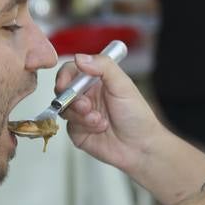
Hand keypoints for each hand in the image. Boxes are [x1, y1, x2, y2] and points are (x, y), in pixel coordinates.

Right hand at [58, 50, 167, 172]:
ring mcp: (82, 114)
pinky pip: (70, 126)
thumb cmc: (137, 116)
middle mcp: (88, 96)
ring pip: (65, 109)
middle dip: (71, 99)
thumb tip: (80, 58)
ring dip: (80, 114)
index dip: (65, 76)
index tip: (65, 83)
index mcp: (97, 81)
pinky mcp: (79, 132)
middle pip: (63, 91)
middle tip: (85, 105)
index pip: (72, 71)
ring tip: (98, 119)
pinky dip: (84, 126)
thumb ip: (103, 66)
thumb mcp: (123, 85)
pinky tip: (100, 128)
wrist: (141, 146)